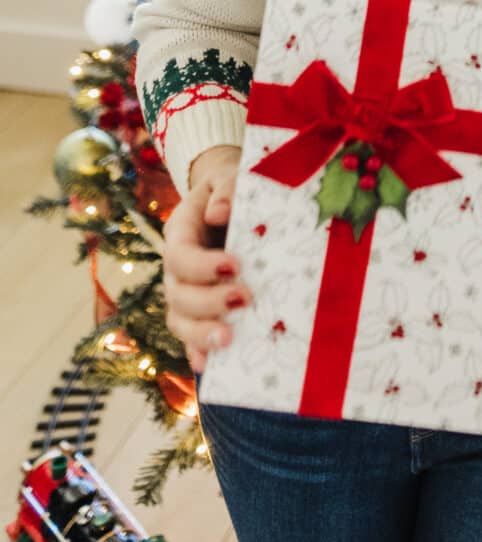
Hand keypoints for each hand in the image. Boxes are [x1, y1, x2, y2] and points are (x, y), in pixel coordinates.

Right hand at [164, 145, 249, 374]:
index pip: (180, 255)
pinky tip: (208, 367)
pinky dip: (196, 352)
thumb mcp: (229, 174)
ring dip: (201, 334)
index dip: (203, 265)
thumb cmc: (231, 186)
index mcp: (180, 232)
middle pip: (178, 294)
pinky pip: (190, 337)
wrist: (228, 199)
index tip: (235, 265)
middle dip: (208, 303)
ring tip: (228, 340)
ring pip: (180, 321)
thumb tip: (218, 213)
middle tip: (244, 299)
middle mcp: (177, 268)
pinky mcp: (200, 311)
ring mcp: (185, 293)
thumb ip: (226, 187)